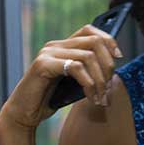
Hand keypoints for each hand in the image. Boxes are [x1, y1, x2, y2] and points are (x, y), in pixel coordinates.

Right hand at [0, 24, 122, 130]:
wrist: (24, 114)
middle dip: (108, 65)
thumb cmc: (51, 99)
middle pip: (94, 42)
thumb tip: (114, 63)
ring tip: (101, 98)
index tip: (119, 57)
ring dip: (100, 80)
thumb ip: (90, 70)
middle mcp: (55, 45)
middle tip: (109, 87)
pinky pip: (76, 68)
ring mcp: (48, 53)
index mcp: (63, 46)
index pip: (90, 30)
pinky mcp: (43, 65)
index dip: (108, 40)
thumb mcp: (76, 82)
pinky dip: (89, 84)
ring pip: (88, 56)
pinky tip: (90, 98)